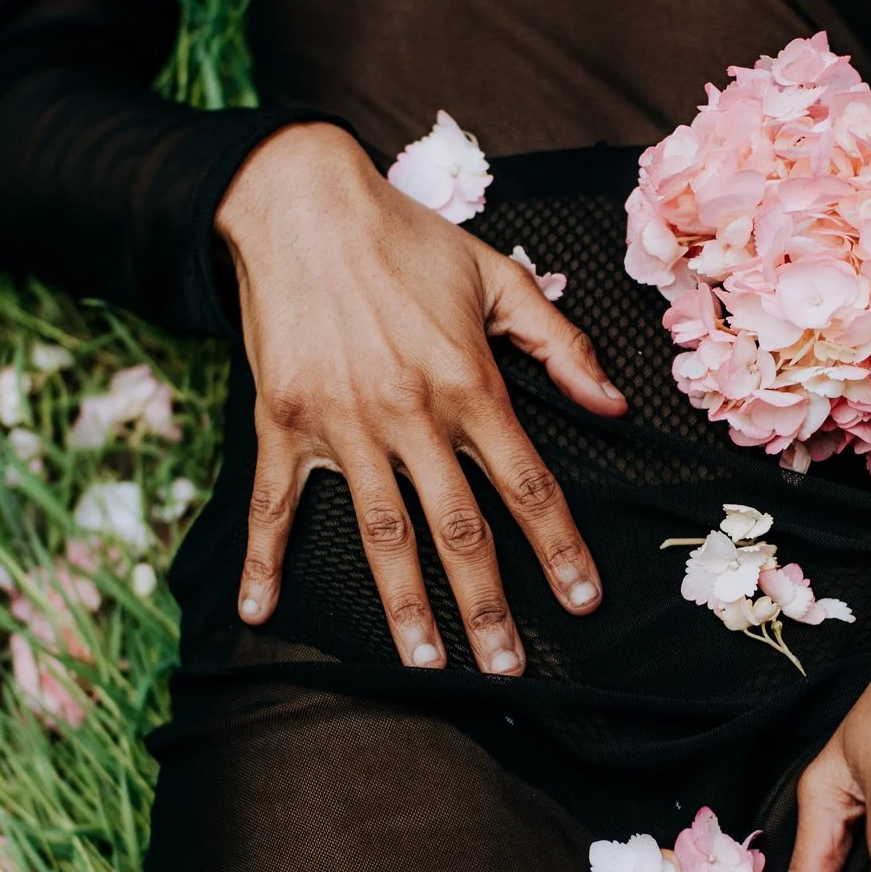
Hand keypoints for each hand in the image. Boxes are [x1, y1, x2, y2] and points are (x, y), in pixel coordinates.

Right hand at [216, 122, 627, 671]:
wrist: (299, 202)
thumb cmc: (405, 240)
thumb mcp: (497, 277)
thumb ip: (559, 344)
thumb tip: (612, 405)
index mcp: (469, 384)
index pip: (527, 485)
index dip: (559, 549)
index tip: (582, 601)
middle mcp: (409, 415)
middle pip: (459, 530)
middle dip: (487, 607)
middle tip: (507, 669)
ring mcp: (342, 424)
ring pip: (381, 534)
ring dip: (404, 606)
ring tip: (425, 665)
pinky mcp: (283, 422)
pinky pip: (274, 503)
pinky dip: (263, 560)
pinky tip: (258, 612)